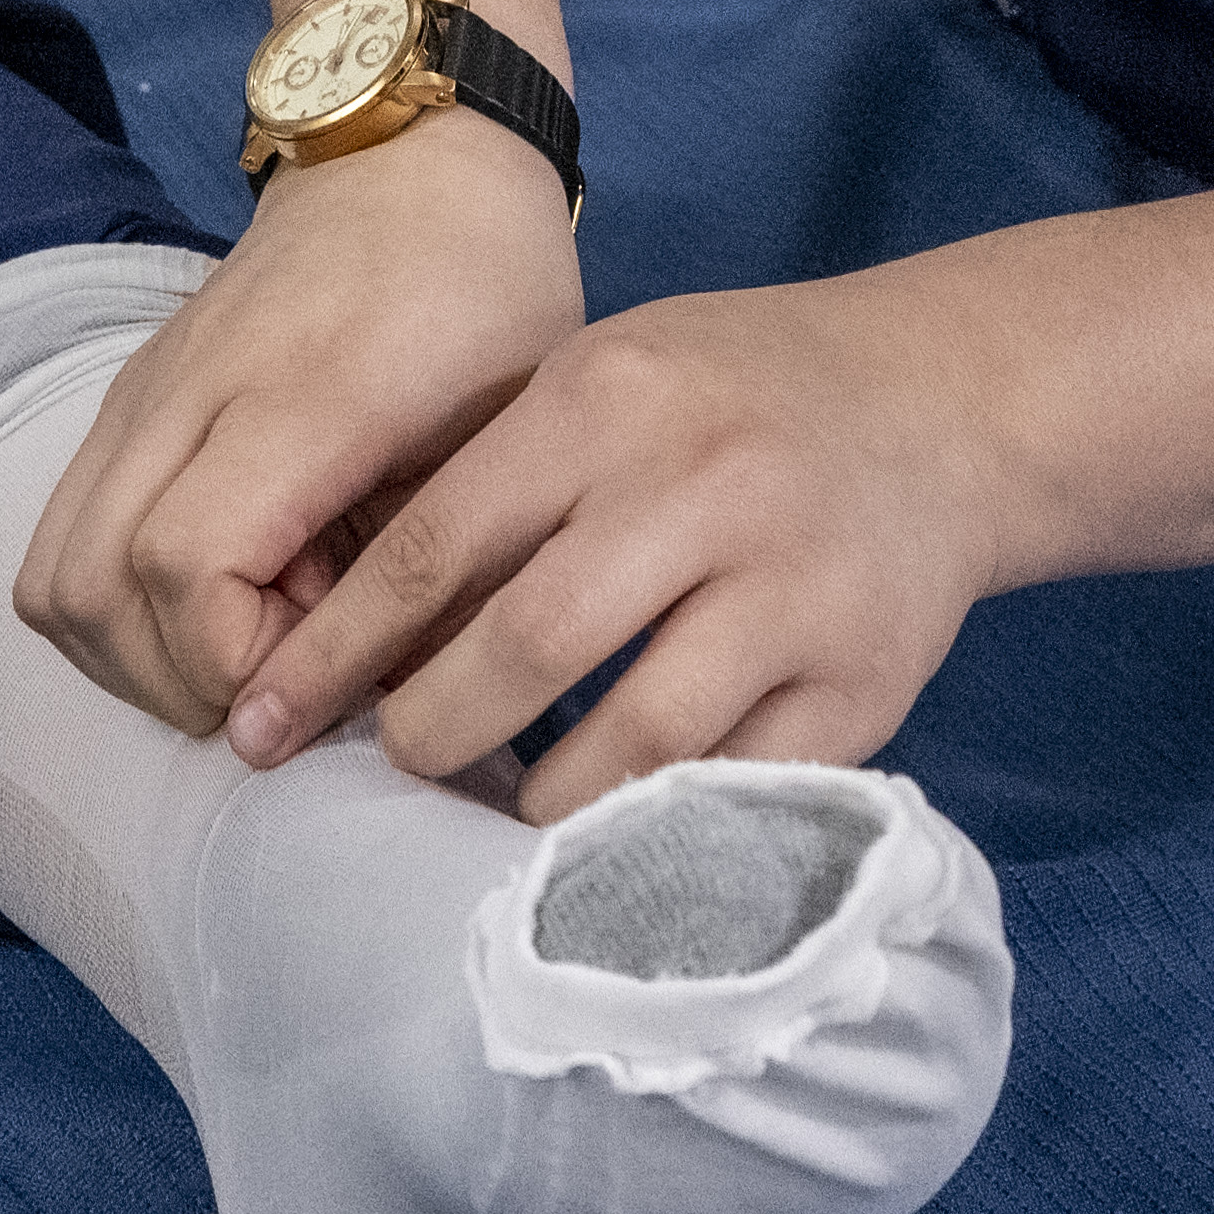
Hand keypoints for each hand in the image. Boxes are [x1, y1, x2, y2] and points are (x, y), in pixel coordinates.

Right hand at [15, 118, 586, 732]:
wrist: (412, 158)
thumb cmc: (486, 295)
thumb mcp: (512, 435)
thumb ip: (446, 575)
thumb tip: (385, 715)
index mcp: (307, 395)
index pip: (187, 564)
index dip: (236, 661)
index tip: (324, 685)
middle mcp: (194, 390)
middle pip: (95, 587)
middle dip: (182, 683)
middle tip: (286, 692)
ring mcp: (142, 392)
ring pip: (53, 577)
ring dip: (132, 655)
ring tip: (246, 655)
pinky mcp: (123, 399)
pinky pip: (60, 540)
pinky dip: (112, 606)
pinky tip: (216, 602)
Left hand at [212, 263, 1017, 818]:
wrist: (942, 404)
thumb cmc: (729, 396)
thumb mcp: (603, 380)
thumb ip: (494, 478)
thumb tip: (350, 629)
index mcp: (607, 400)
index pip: (436, 545)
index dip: (338, 649)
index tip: (271, 716)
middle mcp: (699, 486)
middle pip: (523, 647)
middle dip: (427, 730)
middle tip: (391, 760)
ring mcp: (791, 586)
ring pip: (634, 736)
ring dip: (542, 798)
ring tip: (499, 808)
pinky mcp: (864, 678)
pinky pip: (741, 783)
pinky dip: (663, 822)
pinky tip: (613, 833)